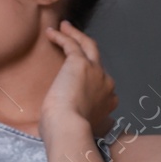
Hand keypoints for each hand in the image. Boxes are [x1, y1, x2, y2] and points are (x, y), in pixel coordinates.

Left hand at [40, 22, 117, 141]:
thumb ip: (83, 122)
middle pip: (98, 61)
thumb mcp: (80, 128)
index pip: (103, 84)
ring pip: (89, 46)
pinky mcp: (81, 64)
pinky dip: (63, 36)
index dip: (92, 78)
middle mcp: (107, 84)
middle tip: (74, 41)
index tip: (77, 78)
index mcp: (109, 101)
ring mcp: (97, 72)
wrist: (68, 128)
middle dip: (86, 51)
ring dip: (77, 35)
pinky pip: (73, 44)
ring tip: (64, 27)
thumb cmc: (67, 134)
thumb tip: (75, 123)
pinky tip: (51, 32)